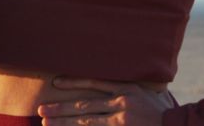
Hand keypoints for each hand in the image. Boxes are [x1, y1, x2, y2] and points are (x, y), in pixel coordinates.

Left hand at [37, 76, 173, 124]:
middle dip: (60, 107)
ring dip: (65, 122)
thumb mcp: (148, 93)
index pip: (94, 82)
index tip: (55, 82)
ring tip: (46, 123)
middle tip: (40, 110)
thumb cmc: (163, 111)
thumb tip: (113, 83)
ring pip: (87, 120)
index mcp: (126, 87)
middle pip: (84, 104)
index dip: (73, 81)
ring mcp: (122, 118)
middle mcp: (122, 101)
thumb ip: (130, 88)